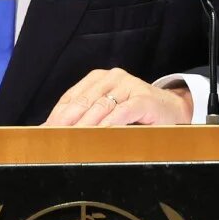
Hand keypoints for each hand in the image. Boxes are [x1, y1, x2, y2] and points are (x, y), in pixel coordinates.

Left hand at [43, 68, 193, 126]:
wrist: (174, 110)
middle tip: (53, 140)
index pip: (71, 98)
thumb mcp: (109, 112)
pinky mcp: (143, 99)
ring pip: (100, 107)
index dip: (56, 116)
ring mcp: (129, 86)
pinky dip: (109, 124)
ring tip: (71, 141)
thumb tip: (54, 133)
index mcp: (99, 79)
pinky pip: (122, 112)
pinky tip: (99, 135)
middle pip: (82, 102)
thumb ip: (86, 118)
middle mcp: (112, 78)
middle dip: (65, 123)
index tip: (44, 133)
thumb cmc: (137, 114)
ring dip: (84, 126)